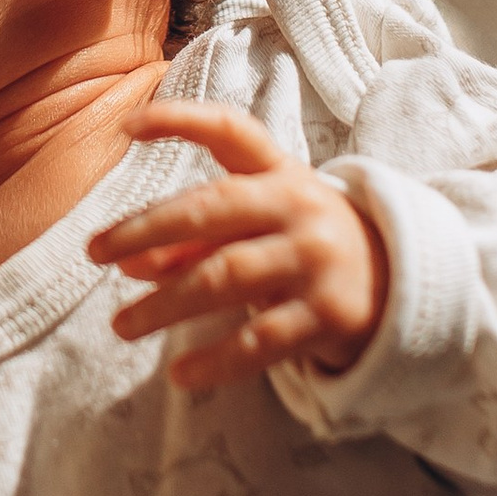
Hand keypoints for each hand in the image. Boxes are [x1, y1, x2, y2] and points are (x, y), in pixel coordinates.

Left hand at [91, 102, 388, 389]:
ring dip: (166, 303)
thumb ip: (194, 241)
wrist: (401, 285)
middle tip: (96, 252)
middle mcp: (298, 207)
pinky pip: (261, 340)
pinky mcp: (328, 315)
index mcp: (280, 173)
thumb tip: (128, 265)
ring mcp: (315, 260)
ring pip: (226, 277)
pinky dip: (216, 360)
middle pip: (212, 209)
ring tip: (122, 326)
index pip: (230, 131)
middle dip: (147, 229)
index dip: (179, 121)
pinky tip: (180, 374)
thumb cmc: (306, 245)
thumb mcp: (259, 228)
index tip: (127, 127)